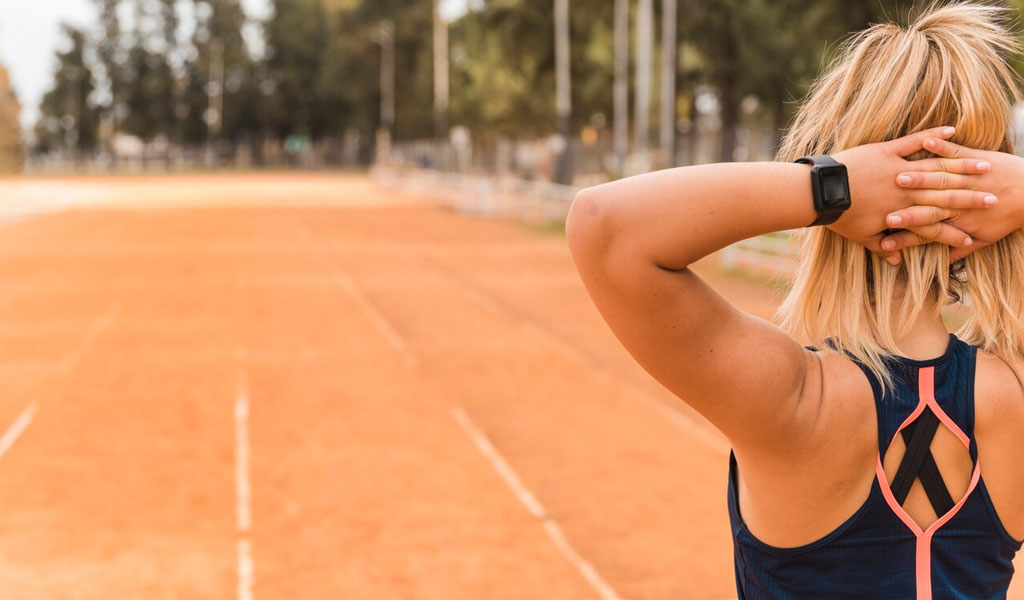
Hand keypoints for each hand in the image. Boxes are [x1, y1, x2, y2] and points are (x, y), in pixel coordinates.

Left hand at [828, 126, 995, 259]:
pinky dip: (932, 136)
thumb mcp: (860, 237)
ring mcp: (898, 169)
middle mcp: (905, 192)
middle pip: (944, 196)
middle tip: (993, 201)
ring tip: (984, 168)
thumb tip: (895, 263)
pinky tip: (951, 131)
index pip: (934, 227)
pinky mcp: (887, 150)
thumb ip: (881, 248)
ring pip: (936, 168)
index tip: (972, 238)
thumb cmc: (839, 217)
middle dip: (970, 200)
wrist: (820, 192)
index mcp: (901, 214)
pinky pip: (914, 141)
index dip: (953, 234)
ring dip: (962, 168)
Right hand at [879, 137, 1023, 262]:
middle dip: (902, 210)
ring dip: (916, 177)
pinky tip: (924, 142)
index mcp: (956, 219)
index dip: (905, 237)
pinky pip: (953, 151)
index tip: (885, 244)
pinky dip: (938, 145)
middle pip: (925, 204)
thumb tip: (947, 262)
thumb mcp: (987, 238)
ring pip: (936, 177)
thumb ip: (963, 249)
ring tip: (897, 177)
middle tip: (883, 214)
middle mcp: (957, 199)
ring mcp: (965, 177)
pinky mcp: (974, 158)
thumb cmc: (1011, 216)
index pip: (925, 229)